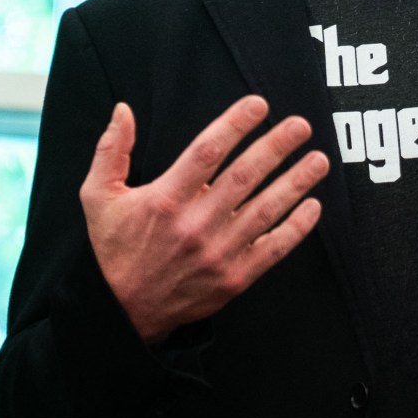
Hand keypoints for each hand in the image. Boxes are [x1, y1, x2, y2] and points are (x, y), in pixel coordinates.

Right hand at [80, 96, 329, 342]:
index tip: (258, 105)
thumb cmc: (114, 249)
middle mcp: (195, 224)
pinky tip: (313, 206)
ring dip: (296, 182)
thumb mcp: (98, 197)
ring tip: (318, 159)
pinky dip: (296, 228)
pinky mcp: (234, 278)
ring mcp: (218, 253)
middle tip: (302, 125)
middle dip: (277, 146)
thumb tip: (123, 110)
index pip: (207, 152)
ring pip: (266, 209)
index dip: (235, 124)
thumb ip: (111, 151)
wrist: (122, 313)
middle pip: (245, 175)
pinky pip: (272, 248)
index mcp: (165, 199)